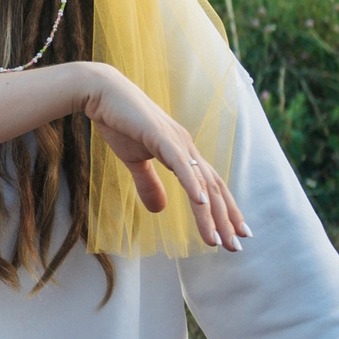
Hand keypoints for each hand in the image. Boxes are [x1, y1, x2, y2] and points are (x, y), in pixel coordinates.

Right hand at [77, 64, 249, 249]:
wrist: (101, 92)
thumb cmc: (118, 122)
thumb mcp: (134, 160)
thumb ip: (148, 184)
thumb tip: (160, 210)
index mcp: (183, 152)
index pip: (211, 186)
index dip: (226, 210)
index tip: (236, 234)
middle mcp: (186, 147)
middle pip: (214, 189)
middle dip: (226, 219)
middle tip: (236, 247)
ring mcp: (176, 141)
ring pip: (201, 183)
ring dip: (212, 213)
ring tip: (218, 239)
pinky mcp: (160, 137)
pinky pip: (181, 164)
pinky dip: (193, 184)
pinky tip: (201, 203)